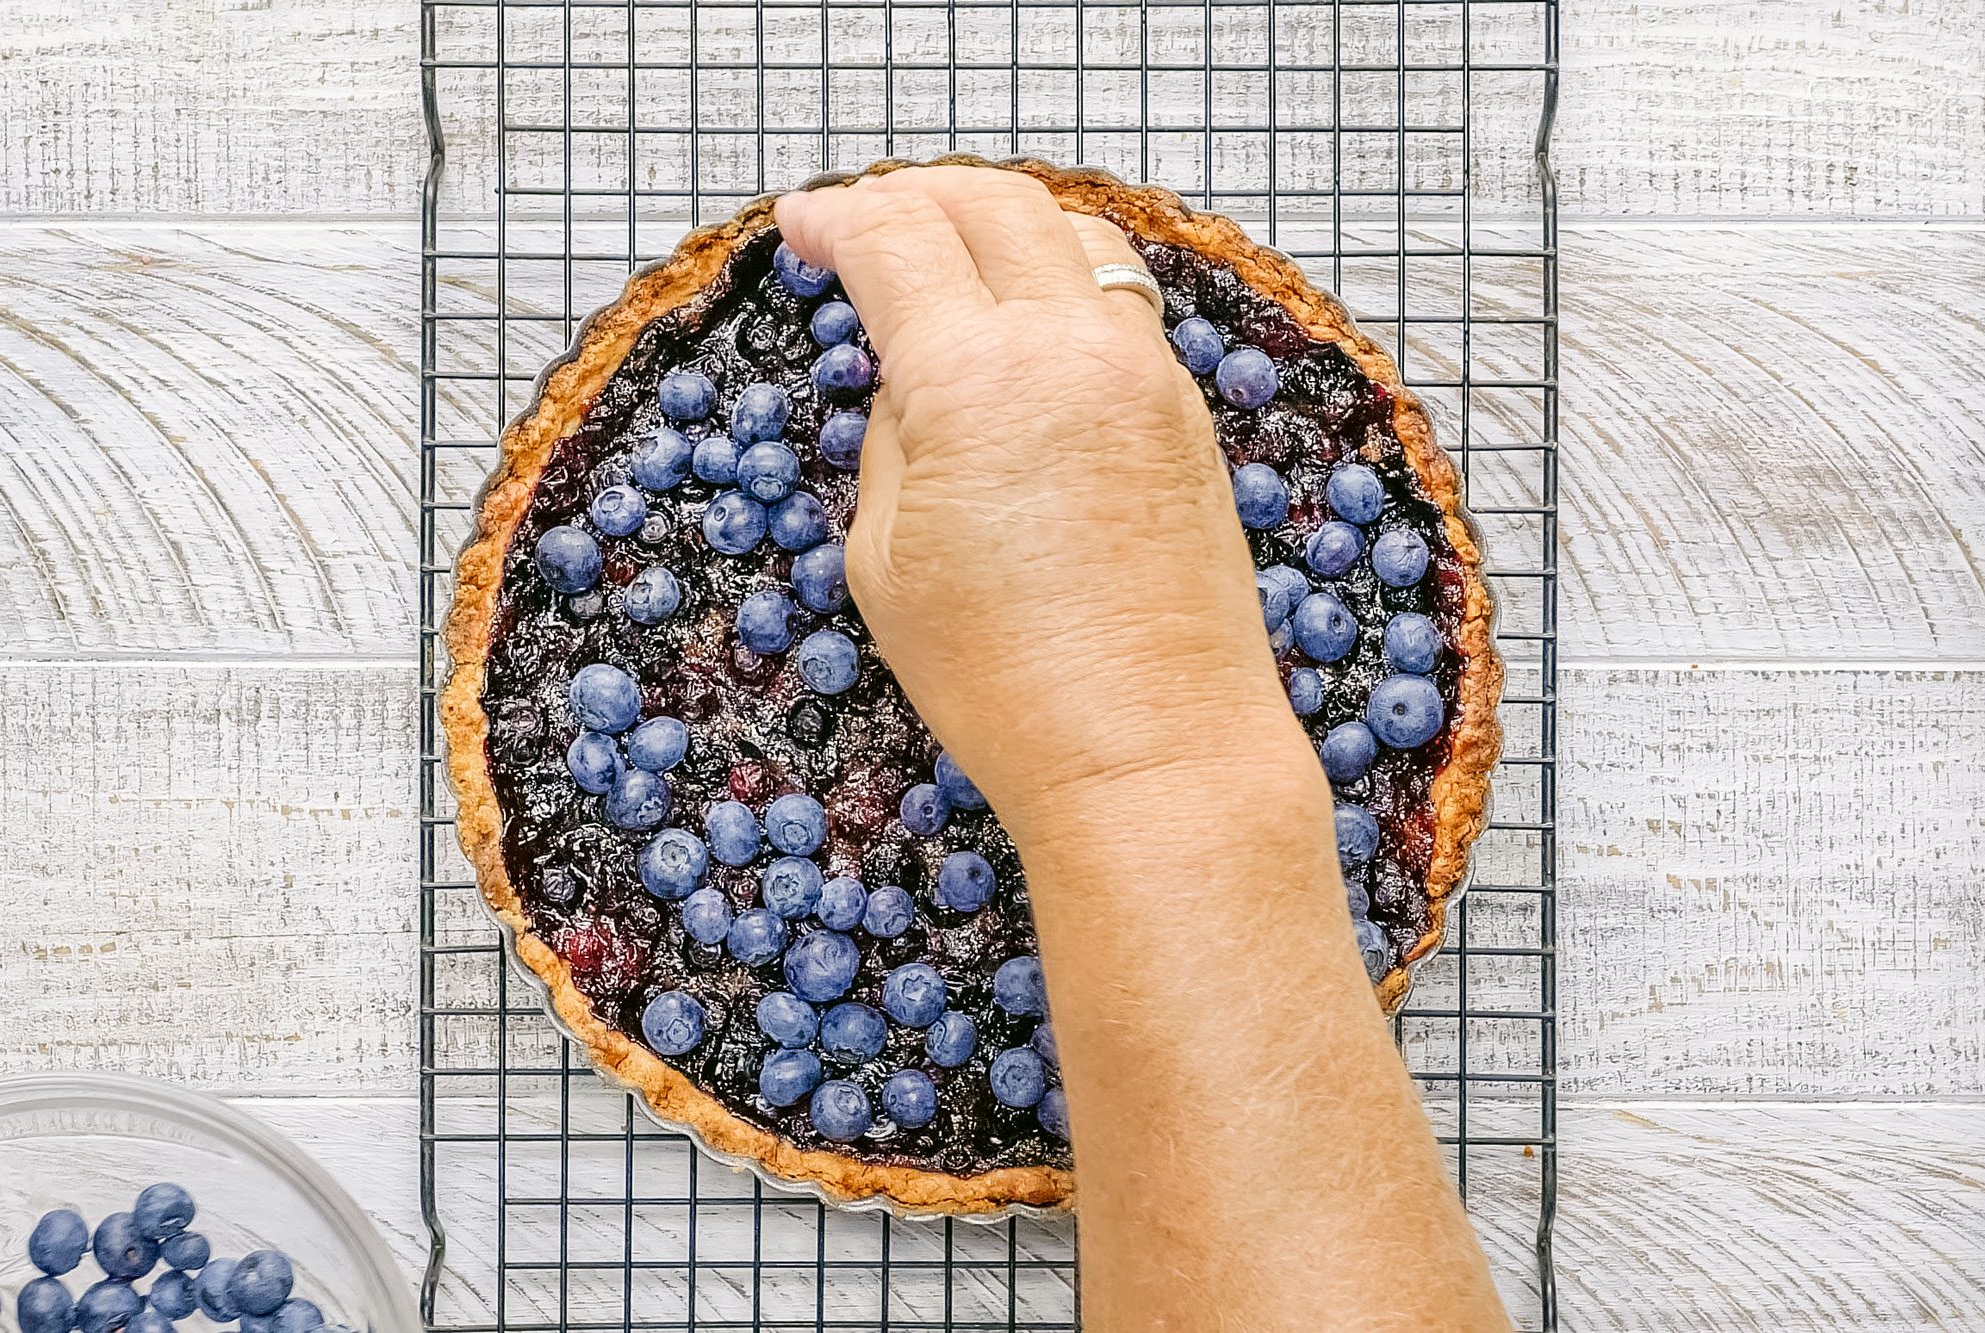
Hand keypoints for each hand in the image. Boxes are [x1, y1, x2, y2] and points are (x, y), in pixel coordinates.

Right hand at [776, 166, 1316, 836]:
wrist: (1153, 752)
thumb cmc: (1009, 684)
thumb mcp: (887, 559)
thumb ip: (896, 438)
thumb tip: (916, 379)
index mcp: (977, 377)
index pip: (895, 239)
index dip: (834, 218)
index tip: (800, 226)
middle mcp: (1072, 349)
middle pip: (990, 203)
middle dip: (913, 195)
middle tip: (863, 222)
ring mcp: (1145, 373)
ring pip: (1071, 234)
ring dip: (998, 221)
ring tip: (948, 253)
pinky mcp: (1186, 412)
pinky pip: (1120, 300)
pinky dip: (1062, 276)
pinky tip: (1028, 316)